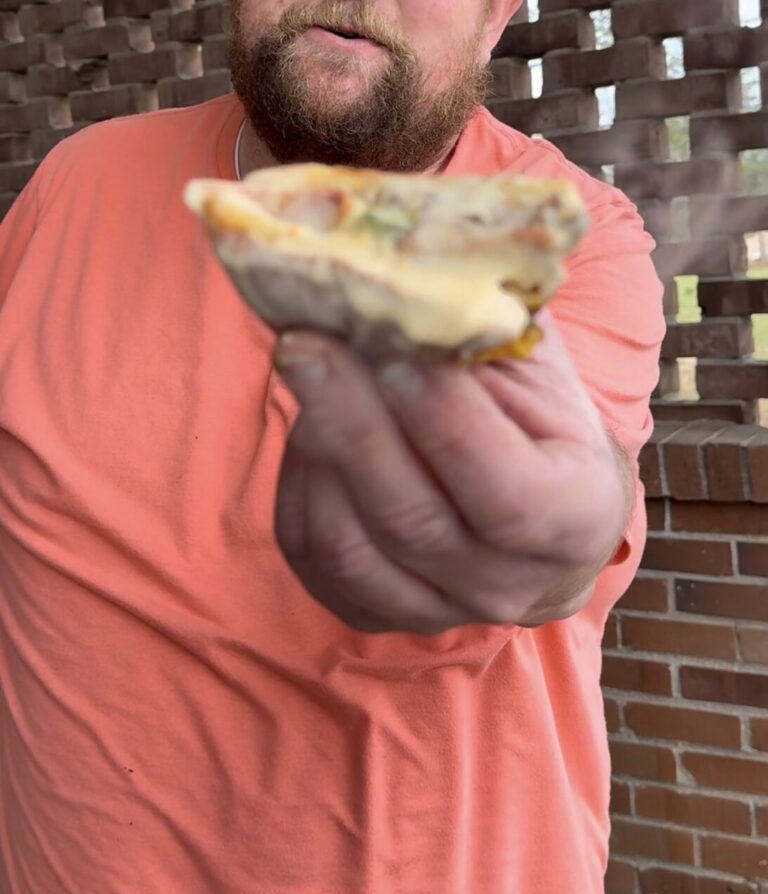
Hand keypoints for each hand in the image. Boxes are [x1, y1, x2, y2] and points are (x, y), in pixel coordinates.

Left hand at [273, 316, 631, 634]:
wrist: (545, 520)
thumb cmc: (545, 427)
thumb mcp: (544, 373)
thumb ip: (489, 336)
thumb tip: (407, 281)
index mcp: (573, 519)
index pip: (504, 489)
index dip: (443, 422)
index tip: (392, 349)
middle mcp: (507, 585)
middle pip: (411, 517)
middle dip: (351, 421)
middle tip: (304, 342)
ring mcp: (436, 612)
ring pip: (349, 544)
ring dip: (316, 448)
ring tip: (305, 369)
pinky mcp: (373, 611)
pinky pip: (310, 556)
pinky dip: (297, 484)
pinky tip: (308, 425)